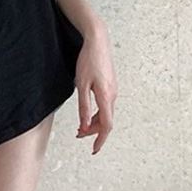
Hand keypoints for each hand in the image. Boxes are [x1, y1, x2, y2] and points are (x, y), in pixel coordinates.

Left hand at [74, 22, 117, 154]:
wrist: (98, 40)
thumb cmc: (88, 60)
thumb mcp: (82, 84)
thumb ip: (84, 106)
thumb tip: (84, 125)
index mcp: (106, 96)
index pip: (106, 125)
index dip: (100, 139)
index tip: (94, 150)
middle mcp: (113, 95)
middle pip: (106, 120)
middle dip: (93, 131)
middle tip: (79, 135)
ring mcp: (113, 89)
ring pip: (106, 112)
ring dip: (94, 121)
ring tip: (81, 125)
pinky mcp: (110, 84)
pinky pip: (106, 104)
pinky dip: (97, 112)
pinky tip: (88, 110)